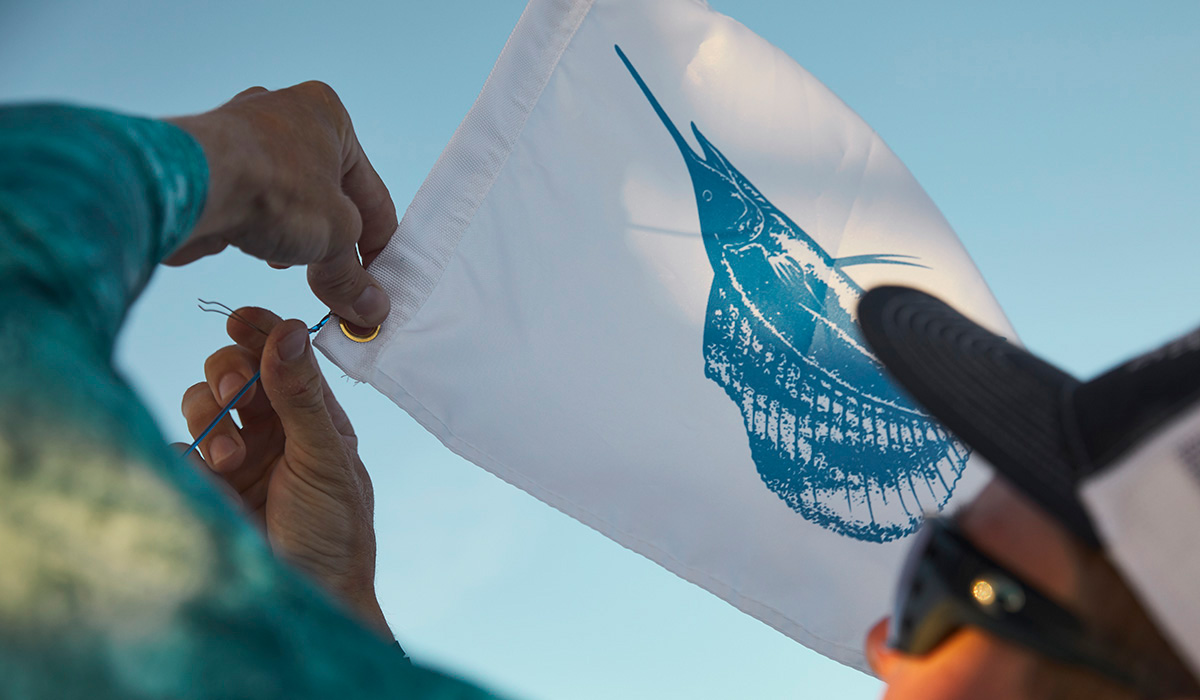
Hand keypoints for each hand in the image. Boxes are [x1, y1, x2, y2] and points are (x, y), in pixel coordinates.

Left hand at [165, 83, 396, 328]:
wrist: (188, 187)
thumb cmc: (273, 189)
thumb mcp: (334, 238)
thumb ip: (354, 276)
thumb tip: (372, 309)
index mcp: (328, 116)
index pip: (372, 194)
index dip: (380, 245)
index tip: (380, 282)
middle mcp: (285, 114)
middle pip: (329, 194)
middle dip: (336, 241)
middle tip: (341, 283)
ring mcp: (244, 136)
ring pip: (290, 198)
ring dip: (299, 236)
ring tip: (297, 265)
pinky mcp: (212, 162)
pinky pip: (253, 202)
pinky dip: (263, 229)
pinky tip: (262, 252)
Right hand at [180, 307, 389, 636]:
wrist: (306, 599)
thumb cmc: (334, 532)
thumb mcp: (324, 458)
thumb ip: (300, 395)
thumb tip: (287, 328)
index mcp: (311, 416)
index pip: (283, 356)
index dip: (262, 331)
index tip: (242, 319)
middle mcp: (272, 429)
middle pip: (233, 372)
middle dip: (228, 374)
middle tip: (235, 395)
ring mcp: (236, 456)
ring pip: (200, 405)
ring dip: (208, 419)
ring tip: (231, 460)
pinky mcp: (204, 486)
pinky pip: (178, 450)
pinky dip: (187, 455)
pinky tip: (211, 480)